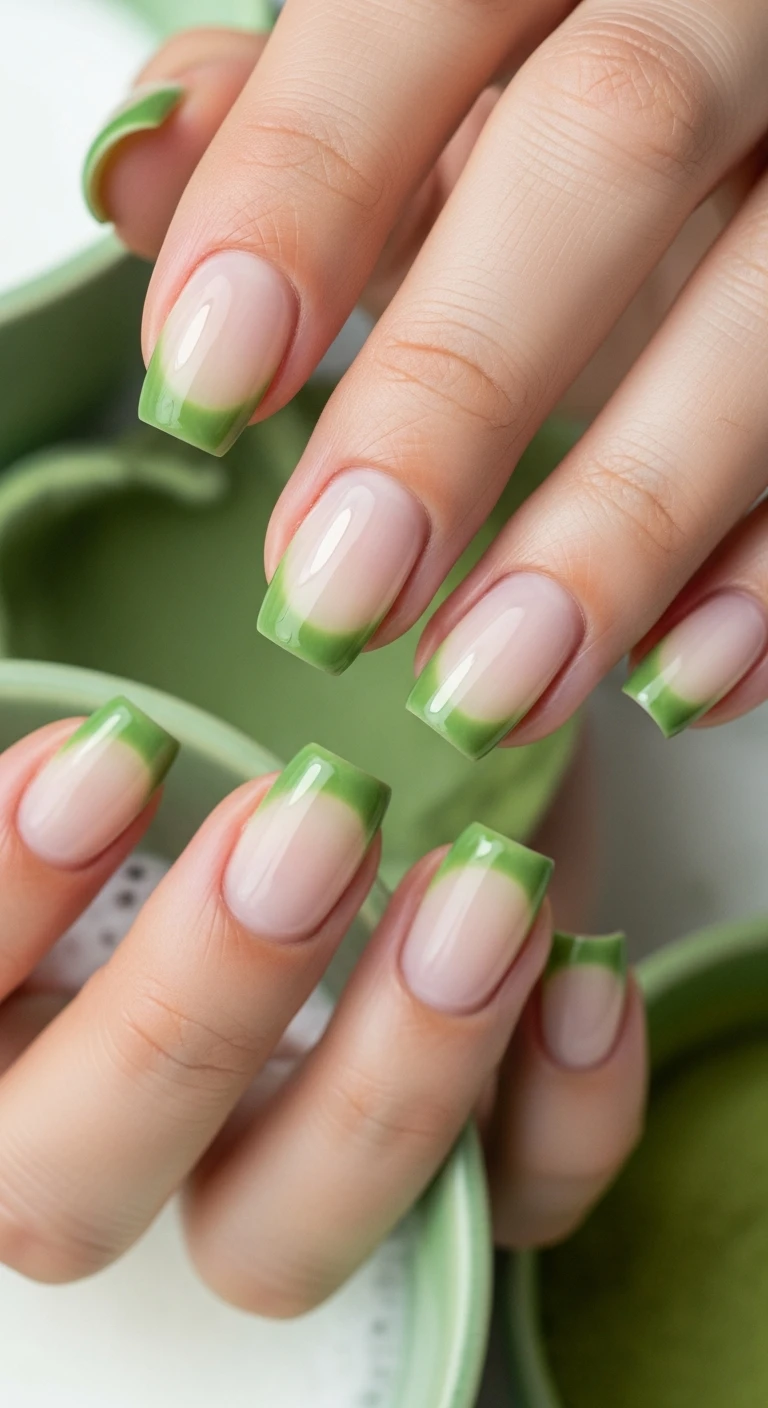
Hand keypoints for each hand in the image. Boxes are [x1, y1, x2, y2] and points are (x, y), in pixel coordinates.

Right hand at [0, 701, 643, 1303]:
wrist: (389, 799)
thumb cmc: (245, 766)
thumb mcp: (169, 749)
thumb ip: (122, 762)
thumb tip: (164, 676)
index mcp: (18, 1036)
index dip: (5, 897)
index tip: (114, 750)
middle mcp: (134, 1141)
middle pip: (69, 1195)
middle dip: (189, 1008)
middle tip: (312, 819)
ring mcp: (291, 1181)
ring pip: (281, 1245)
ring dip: (388, 1076)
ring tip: (484, 886)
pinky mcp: (458, 1183)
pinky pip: (505, 1212)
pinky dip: (561, 1113)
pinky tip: (585, 972)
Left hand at [84, 4, 767, 750]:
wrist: (750, 100)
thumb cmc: (561, 91)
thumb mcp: (420, 81)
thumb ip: (286, 114)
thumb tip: (136, 176)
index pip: (417, 11)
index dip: (302, 191)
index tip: (205, 383)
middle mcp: (725, 16)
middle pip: (610, 145)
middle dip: (456, 386)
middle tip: (343, 586)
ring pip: (766, 316)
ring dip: (624, 524)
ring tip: (491, 680)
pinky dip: (765, 574)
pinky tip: (672, 676)